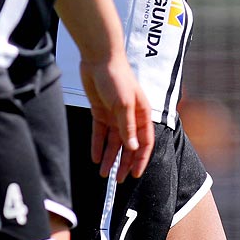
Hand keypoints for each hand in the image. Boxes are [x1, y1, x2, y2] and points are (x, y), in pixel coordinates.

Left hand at [82, 53, 153, 178]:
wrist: (98, 59)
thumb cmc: (117, 77)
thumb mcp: (124, 104)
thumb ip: (128, 127)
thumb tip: (133, 148)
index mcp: (141, 114)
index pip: (144, 142)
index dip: (140, 159)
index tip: (135, 174)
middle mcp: (129, 117)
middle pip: (128, 145)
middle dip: (124, 163)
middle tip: (119, 180)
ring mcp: (114, 115)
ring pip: (113, 142)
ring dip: (109, 157)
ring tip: (103, 173)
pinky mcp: (100, 112)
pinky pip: (99, 133)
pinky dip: (98, 145)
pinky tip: (95, 157)